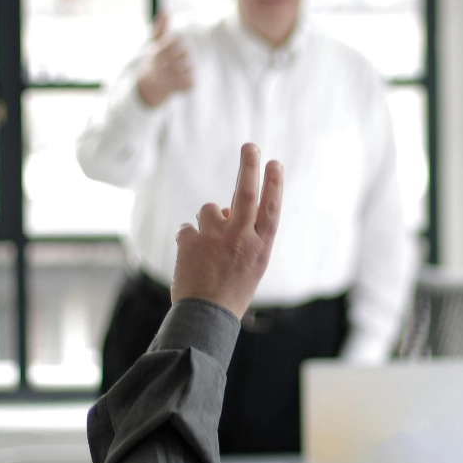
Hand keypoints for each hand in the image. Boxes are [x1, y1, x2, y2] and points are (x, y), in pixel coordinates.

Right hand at [135, 12, 194, 107]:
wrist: (150, 85)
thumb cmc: (156, 60)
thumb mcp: (156, 43)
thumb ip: (161, 28)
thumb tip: (164, 11)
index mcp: (158, 53)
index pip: (177, 43)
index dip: (179, 44)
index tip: (176, 47)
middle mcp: (161, 67)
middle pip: (187, 56)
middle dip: (186, 56)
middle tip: (180, 59)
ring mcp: (168, 80)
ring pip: (190, 69)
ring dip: (189, 68)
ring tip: (180, 70)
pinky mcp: (176, 89)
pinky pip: (191, 83)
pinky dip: (190, 81)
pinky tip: (181, 80)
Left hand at [171, 144, 283, 319]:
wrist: (206, 316)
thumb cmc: (232, 290)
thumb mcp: (252, 265)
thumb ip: (244, 235)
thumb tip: (225, 208)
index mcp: (260, 247)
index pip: (271, 208)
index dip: (274, 184)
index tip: (275, 163)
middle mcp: (240, 239)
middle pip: (245, 193)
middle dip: (249, 166)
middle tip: (250, 146)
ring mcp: (214, 238)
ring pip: (209, 210)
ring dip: (206, 222)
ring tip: (206, 249)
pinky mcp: (190, 241)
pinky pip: (187, 228)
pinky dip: (188, 239)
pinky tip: (190, 259)